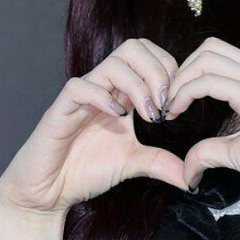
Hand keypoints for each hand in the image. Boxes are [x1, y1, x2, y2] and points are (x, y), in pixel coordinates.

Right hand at [0, 40, 188, 215]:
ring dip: (138, 86)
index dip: (169, 71)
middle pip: (134, 48)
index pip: (149, 56)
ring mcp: (82, 96)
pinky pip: (80, 87)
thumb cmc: (85, 171)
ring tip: (149, 115)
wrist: (49, 191)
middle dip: (158, 71)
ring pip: (113, 63)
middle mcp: (104, 87)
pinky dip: (103, 97)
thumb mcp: (132, 164)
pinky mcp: (60, 109)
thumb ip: (161, 163)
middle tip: (166, 104)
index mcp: (121, 93)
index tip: (177, 103)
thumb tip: (191, 176)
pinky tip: (118, 117)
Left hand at [166, 38, 239, 206]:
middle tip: (169, 102)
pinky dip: (187, 93)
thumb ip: (211, 150)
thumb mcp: (237, 152)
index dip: (190, 73)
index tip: (175, 103)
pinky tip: (178, 112)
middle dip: (181, 71)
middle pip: (210, 48)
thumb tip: (187, 169)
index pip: (218, 56)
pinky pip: (210, 81)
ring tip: (171, 107)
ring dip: (180, 80)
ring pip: (207, 58)